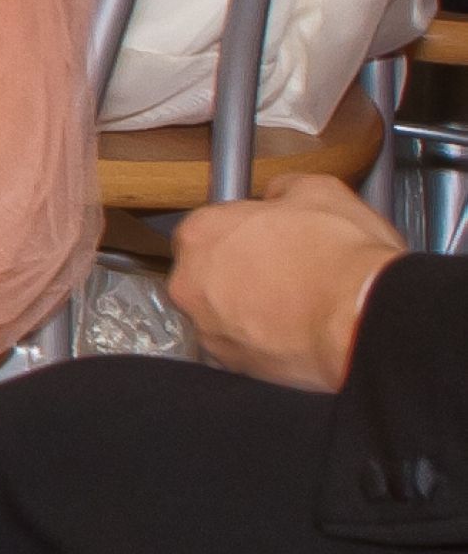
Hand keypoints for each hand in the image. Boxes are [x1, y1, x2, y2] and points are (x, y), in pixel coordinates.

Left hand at [168, 177, 405, 391]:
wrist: (363, 319)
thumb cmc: (342, 258)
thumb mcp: (318, 191)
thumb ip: (283, 188)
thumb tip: (279, 192)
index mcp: (202, 233)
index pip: (208, 229)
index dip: (244, 234)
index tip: (268, 241)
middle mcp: (191, 283)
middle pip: (207, 273)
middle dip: (240, 273)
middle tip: (283, 273)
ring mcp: (208, 328)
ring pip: (221, 313)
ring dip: (248, 309)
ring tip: (294, 304)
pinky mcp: (232, 365)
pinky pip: (241, 347)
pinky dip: (261, 342)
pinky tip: (293, 331)